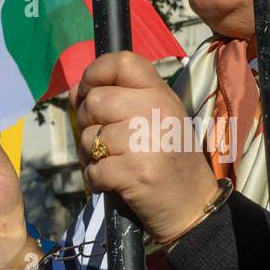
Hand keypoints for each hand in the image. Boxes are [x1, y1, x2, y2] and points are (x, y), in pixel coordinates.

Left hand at [71, 51, 219, 242]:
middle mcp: (157, 112)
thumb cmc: (169, 161)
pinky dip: (96, 180)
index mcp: (162, 95)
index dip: (95, 73)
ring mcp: (147, 142)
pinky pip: (93, 169)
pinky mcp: (136, 173)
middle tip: (104, 141)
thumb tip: (75, 90)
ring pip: (90, 137)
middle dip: (88, 123)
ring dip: (92, 156)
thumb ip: (119, 100)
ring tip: (113, 164)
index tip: (89, 91)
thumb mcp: (155, 120)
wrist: (194, 207)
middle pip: (95, 100)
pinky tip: (113, 183)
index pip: (122, 62)